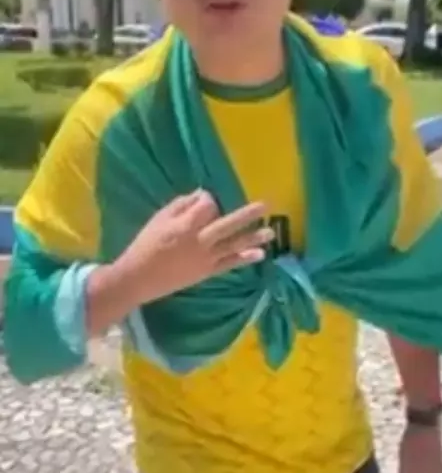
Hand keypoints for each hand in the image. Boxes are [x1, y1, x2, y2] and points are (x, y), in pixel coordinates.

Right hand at [116, 189, 274, 306]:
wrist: (139, 278)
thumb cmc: (146, 245)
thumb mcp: (159, 218)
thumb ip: (181, 205)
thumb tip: (203, 195)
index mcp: (185, 225)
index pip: (207, 206)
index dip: (208, 200)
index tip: (204, 200)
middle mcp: (199, 241)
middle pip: (227, 224)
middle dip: (247, 215)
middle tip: (265, 205)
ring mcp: (206, 258)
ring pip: (233, 245)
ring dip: (253, 238)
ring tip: (271, 232)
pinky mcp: (207, 272)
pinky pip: (229, 264)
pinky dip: (244, 259)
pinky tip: (260, 254)